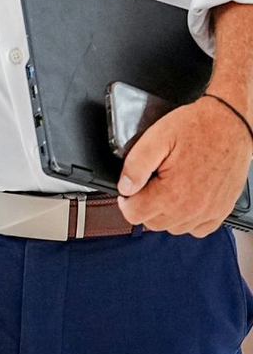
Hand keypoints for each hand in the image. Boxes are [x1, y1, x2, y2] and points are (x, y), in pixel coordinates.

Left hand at [117, 94, 252, 235]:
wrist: (229, 124)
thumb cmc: (196, 128)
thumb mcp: (156, 137)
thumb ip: (136, 165)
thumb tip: (125, 187)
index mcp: (173, 193)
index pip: (134, 214)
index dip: (125, 199)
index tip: (128, 187)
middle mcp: (192, 208)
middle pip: (152, 223)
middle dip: (143, 205)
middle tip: (147, 182)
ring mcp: (209, 212)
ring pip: (173, 228)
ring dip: (164, 213)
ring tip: (165, 187)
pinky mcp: (221, 211)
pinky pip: (197, 229)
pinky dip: (186, 219)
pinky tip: (182, 199)